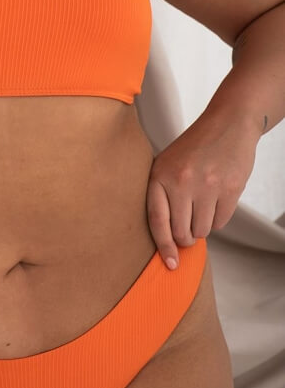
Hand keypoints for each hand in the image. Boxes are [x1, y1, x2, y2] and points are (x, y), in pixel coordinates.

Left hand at [146, 107, 259, 268]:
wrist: (227, 124)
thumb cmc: (194, 147)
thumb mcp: (167, 162)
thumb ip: (162, 194)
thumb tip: (165, 237)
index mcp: (160, 174)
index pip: (157, 221)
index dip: (163, 247)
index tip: (170, 263)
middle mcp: (181, 181)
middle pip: (182, 232)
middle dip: (186, 236)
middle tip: (188, 226)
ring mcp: (206, 186)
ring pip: (202, 231)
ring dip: (202, 226)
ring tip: (202, 204)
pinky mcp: (229, 190)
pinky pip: (221, 222)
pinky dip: (218, 218)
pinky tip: (216, 199)